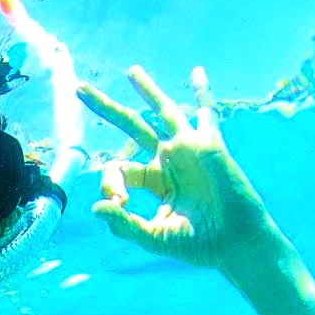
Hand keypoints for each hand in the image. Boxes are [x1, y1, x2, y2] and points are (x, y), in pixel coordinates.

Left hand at [78, 65, 278, 271]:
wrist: (234, 244)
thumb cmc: (197, 244)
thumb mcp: (153, 237)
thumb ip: (123, 224)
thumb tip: (96, 207)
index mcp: (154, 180)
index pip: (120, 168)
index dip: (110, 182)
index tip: (118, 202)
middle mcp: (168, 160)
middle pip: (132, 127)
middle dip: (106, 108)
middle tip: (80, 88)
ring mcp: (188, 150)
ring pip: (164, 111)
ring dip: (147, 90)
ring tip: (131, 70)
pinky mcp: (207, 146)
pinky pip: (206, 114)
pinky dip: (203, 92)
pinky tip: (196, 72)